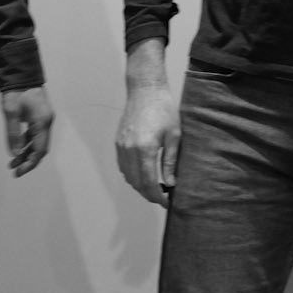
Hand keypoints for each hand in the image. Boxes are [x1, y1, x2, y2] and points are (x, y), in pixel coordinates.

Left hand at [0, 86, 52, 175]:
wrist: (21, 72)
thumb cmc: (15, 90)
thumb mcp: (10, 112)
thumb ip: (13, 134)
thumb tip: (14, 154)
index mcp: (42, 122)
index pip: (39, 150)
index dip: (29, 163)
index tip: (18, 172)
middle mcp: (46, 122)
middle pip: (40, 148)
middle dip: (28, 160)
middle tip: (14, 170)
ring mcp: (44, 119)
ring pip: (37, 142)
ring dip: (26, 152)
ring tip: (12, 162)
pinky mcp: (39, 116)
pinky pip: (35, 134)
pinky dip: (26, 143)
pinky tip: (16, 147)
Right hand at [115, 44, 179, 205]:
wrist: (145, 89)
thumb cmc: (164, 109)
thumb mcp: (174, 136)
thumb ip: (170, 162)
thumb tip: (171, 183)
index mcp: (145, 149)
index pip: (149, 183)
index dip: (158, 196)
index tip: (167, 203)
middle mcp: (129, 150)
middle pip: (136, 183)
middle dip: (149, 194)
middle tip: (163, 198)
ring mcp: (121, 146)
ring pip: (128, 177)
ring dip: (140, 186)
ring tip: (155, 187)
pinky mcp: (118, 142)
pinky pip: (123, 166)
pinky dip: (132, 175)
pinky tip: (144, 174)